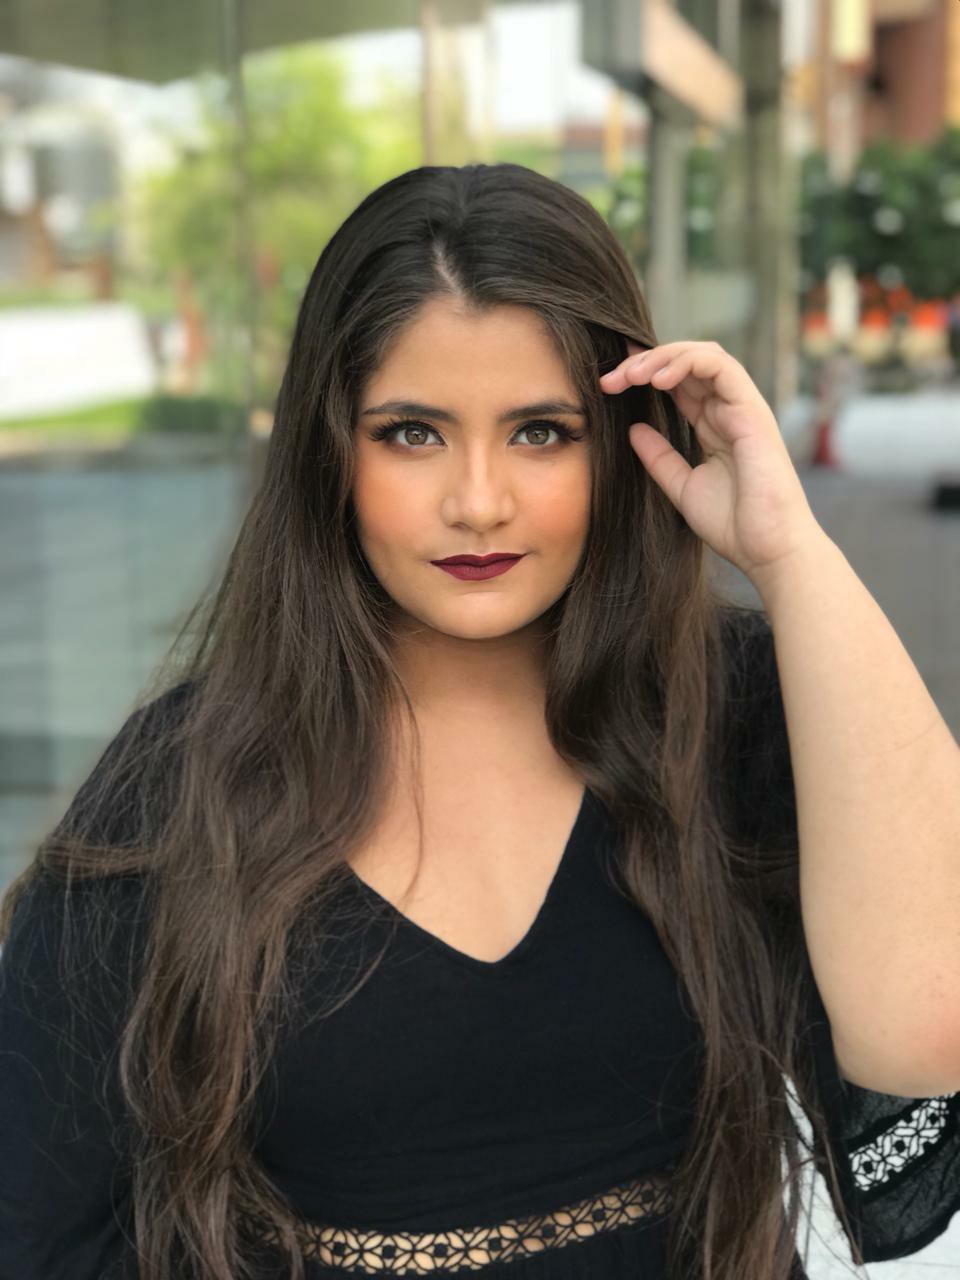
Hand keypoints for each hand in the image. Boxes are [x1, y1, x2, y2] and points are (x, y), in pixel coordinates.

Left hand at [599, 339, 823, 583]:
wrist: (767, 549)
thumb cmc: (734, 525)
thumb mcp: (682, 488)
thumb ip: (660, 458)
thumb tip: (633, 429)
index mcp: (714, 427)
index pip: (679, 384)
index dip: (645, 374)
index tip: (609, 383)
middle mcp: (729, 411)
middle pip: (687, 364)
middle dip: (645, 363)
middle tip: (610, 379)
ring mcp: (743, 408)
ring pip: (704, 356)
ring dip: (662, 358)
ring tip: (630, 375)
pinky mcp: (753, 411)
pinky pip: (721, 368)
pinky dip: (687, 363)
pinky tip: (657, 379)